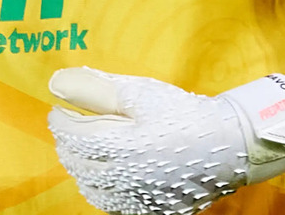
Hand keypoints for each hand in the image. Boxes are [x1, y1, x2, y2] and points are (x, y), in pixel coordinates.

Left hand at [48, 67, 284, 214]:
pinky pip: (113, 204)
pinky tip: (106, 174)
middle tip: (69, 124)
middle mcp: (124, 178)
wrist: (228, 144)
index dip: (60, 119)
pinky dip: (100, 188)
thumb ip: (97, 88)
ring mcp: (137, 198)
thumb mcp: (141, 92)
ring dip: (80, 166)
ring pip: (90, 187)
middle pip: (77, 162)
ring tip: (84, 148)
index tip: (59, 106)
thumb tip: (56, 83)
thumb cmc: (183, 112)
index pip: (71, 135)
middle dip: (67, 141)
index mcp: (120, 145)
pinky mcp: (151, 209)